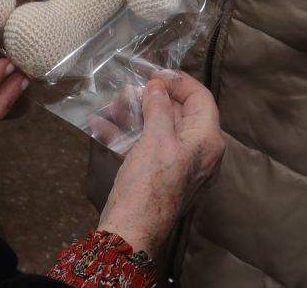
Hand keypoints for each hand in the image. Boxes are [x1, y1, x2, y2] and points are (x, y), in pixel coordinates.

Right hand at [96, 73, 223, 257]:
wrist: (131, 233)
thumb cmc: (150, 185)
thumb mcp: (156, 138)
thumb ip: (159, 107)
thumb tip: (157, 87)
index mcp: (206, 141)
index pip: (201, 99)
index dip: (180, 82)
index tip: (155, 73)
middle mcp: (197, 153)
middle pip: (177, 113)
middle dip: (149, 99)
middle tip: (125, 89)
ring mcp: (176, 166)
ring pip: (157, 130)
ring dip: (132, 114)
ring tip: (108, 105)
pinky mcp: (156, 177)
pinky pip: (144, 147)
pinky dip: (124, 135)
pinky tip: (99, 124)